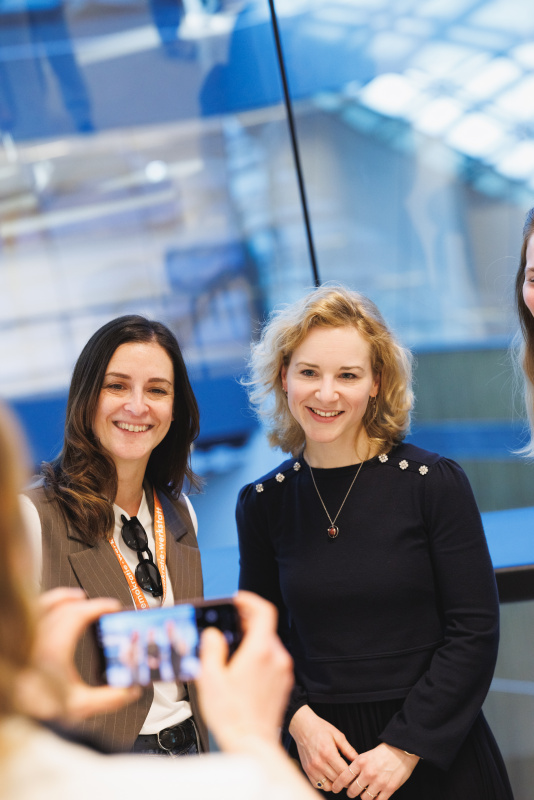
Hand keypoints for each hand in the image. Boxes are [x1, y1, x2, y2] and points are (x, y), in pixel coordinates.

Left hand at [18, 588, 139, 723]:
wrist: (13, 719)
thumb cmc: (35, 713)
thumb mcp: (78, 707)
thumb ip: (109, 699)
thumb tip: (130, 692)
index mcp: (54, 647)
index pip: (79, 613)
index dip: (99, 606)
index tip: (113, 607)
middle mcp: (38, 637)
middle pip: (66, 607)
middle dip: (88, 604)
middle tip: (103, 609)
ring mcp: (25, 638)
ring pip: (44, 604)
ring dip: (64, 598)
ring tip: (77, 598)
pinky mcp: (17, 643)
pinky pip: (33, 613)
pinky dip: (46, 606)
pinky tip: (50, 612)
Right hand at [197, 590, 293, 751]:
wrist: (252, 744)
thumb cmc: (232, 717)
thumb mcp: (210, 679)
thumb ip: (211, 649)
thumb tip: (213, 634)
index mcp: (260, 652)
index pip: (264, 611)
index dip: (250, 600)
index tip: (238, 600)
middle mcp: (276, 658)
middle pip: (264, 627)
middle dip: (245, 622)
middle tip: (228, 626)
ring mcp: (282, 671)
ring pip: (268, 643)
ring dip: (251, 640)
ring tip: (231, 651)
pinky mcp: (283, 683)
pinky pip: (271, 659)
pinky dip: (258, 656)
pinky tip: (241, 669)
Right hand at [289, 704, 357, 791]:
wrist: (302, 726)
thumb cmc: (320, 728)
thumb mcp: (337, 735)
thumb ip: (348, 749)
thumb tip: (358, 760)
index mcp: (328, 752)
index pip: (343, 772)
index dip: (351, 774)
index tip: (355, 773)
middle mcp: (319, 762)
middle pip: (337, 780)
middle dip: (345, 780)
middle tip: (349, 776)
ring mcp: (311, 768)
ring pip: (328, 786)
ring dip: (335, 783)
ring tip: (338, 775)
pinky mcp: (306, 770)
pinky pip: (318, 785)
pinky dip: (325, 783)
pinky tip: (328, 775)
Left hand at [331, 743, 418, 798]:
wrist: (402, 750)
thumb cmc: (384, 752)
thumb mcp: (367, 755)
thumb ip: (358, 766)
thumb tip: (348, 777)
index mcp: (361, 762)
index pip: (344, 777)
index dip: (338, 785)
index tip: (335, 788)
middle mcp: (368, 772)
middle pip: (353, 790)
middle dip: (351, 792)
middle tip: (352, 791)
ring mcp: (379, 782)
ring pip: (364, 798)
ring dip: (364, 797)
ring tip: (365, 792)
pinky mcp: (389, 789)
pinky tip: (375, 796)